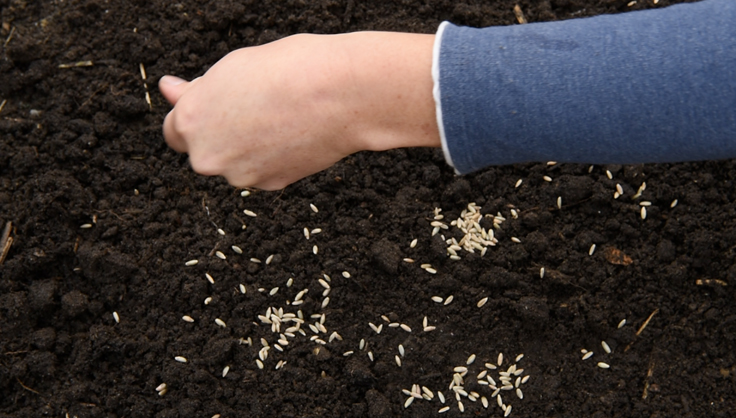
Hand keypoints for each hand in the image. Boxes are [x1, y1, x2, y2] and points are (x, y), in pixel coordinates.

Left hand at [160, 32, 438, 189]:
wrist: (339, 95)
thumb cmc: (288, 70)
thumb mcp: (232, 68)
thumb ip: (198, 89)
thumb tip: (169, 90)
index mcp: (190, 121)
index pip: (173, 131)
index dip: (196, 117)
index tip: (215, 108)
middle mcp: (208, 157)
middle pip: (205, 150)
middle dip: (221, 134)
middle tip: (252, 106)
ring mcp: (240, 176)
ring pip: (236, 163)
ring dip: (247, 147)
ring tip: (278, 117)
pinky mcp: (271, 185)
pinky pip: (262, 171)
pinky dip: (271, 157)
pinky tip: (291, 133)